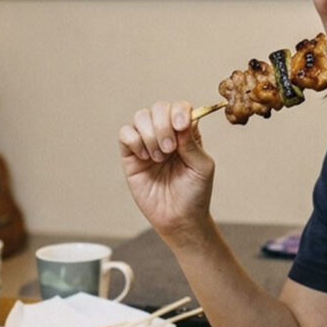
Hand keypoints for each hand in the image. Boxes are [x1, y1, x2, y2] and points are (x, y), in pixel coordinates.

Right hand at [118, 100, 215, 237]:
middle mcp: (167, 134)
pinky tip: (145, 158)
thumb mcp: (202, 166)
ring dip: (150, 135)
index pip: (180, 108)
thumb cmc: (195, 193)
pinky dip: (134, 141)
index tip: (181, 125)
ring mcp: (147, 143)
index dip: (179, 111)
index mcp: (187, 133)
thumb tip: (182, 121)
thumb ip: (192, 143)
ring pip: (141, 117)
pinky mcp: (131, 156)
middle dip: (163, 126)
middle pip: (159, 108)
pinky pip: (125, 134)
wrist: (179, 219)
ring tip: (159, 157)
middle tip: (170, 150)